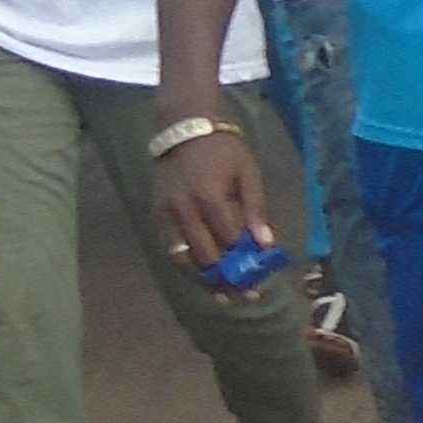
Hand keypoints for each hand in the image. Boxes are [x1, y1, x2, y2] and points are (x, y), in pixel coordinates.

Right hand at [152, 124, 270, 279]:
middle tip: (244, 293)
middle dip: (226, 278)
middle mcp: (184, 210)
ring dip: (203, 280)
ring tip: (221, 293)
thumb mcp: (247, 173)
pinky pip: (170, 249)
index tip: (260, 277)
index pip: (228, 240)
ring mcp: (167, 214)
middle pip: (204, 256)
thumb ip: (256, 209)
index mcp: (209, 197)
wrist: (183, 129)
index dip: (244, 261)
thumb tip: (266, 245)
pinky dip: (186, 265)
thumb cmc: (222, 149)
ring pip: (182, 259)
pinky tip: (202, 275)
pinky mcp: (157, 216)